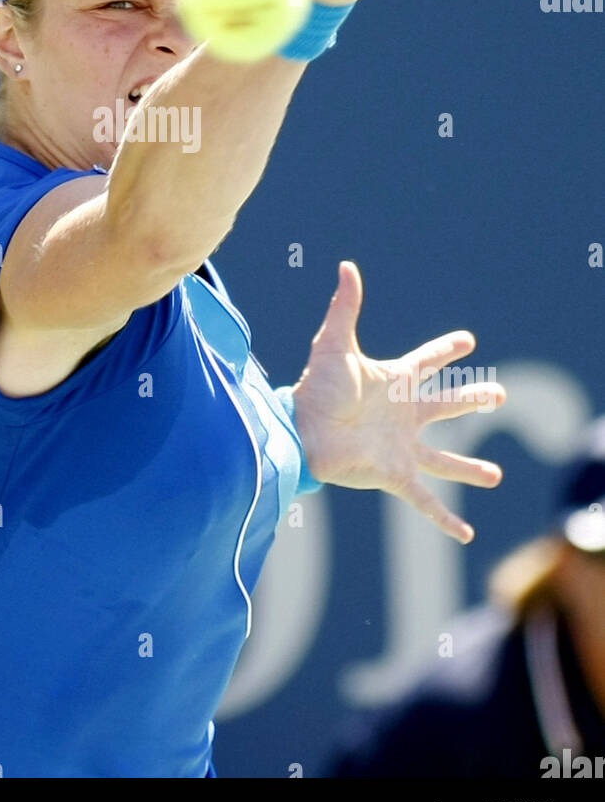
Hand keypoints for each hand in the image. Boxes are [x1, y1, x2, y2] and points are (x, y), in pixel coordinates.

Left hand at [289, 262, 505, 542]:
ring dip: (470, 469)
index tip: (467, 340)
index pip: (426, 361)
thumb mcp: (333, 344)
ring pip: (446, 460)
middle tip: (499, 394)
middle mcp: (402, 416)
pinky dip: (446, 519)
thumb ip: (345, 307)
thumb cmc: (315, 389)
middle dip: (474, 399)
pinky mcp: (395, 475)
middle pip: (447, 406)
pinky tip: (466, 536)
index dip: (445, 349)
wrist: (301, 432)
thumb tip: (346, 265)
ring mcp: (401, 448)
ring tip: (494, 476)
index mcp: (394, 382)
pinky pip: (426, 501)